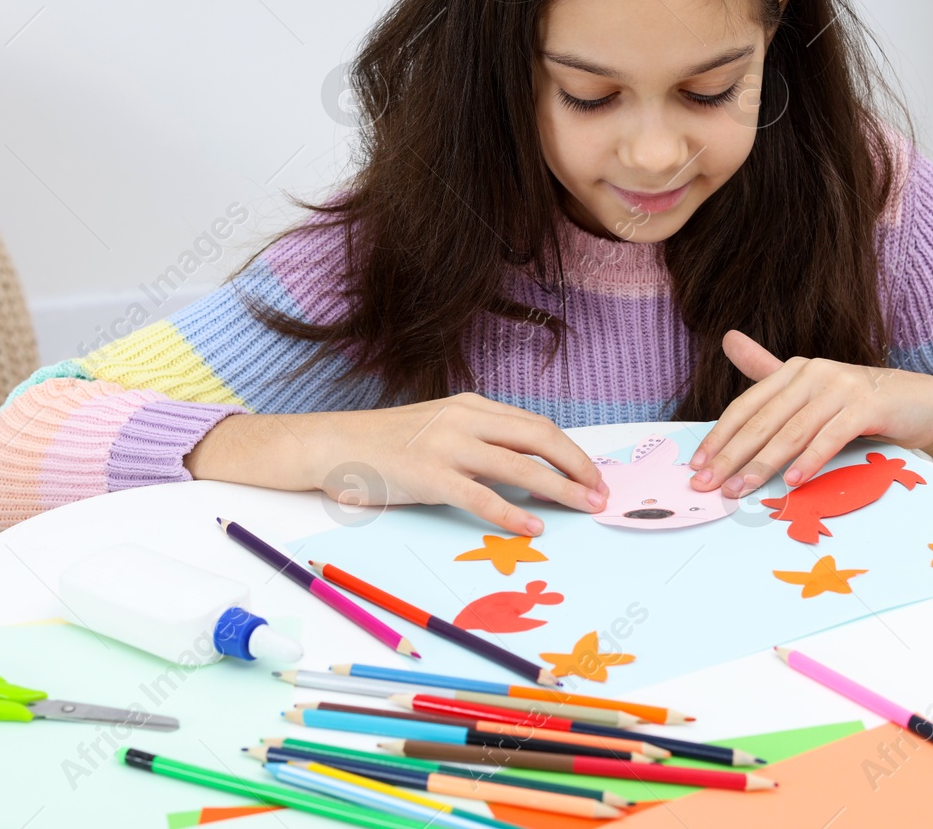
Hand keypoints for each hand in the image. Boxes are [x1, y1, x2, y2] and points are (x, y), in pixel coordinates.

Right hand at [189, 395, 609, 535]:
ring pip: (519, 466)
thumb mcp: (439, 431)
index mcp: (471, 406)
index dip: (572, 452)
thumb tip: (527, 472)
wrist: (330, 444)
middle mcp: (464, 418)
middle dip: (578, 467)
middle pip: (539, 438)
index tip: (594, 476)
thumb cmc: (384, 445)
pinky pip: (480, 496)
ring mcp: (446, 444)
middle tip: (602, 493)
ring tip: (586, 508)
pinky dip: (512, 513)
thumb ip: (479, 444)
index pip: (537, 427)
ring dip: (560, 489)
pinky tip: (533, 527)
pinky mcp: (427, 474)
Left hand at [685, 329, 932, 496]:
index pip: (746, 406)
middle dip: (732, 456)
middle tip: (709, 485)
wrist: (922, 403)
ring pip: (792, 431)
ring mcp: (840, 387)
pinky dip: (810, 460)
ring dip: (763, 464)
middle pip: (762, 420)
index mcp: (794, 370)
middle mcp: (813, 373)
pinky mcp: (867, 405)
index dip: (720, 436)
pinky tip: (793, 481)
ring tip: (741, 490)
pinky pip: (831, 436)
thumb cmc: (860, 403)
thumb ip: (768, 370)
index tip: (698, 466)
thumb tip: (727, 339)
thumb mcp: (812, 391)